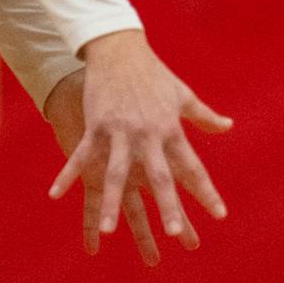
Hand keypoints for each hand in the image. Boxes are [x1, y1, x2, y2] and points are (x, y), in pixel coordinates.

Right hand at [47, 32, 230, 260]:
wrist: (119, 48)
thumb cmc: (153, 74)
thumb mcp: (182, 95)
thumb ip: (204, 117)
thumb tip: (228, 126)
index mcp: (171, 129)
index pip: (193, 167)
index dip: (206, 192)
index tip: (220, 216)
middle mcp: (148, 134)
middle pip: (160, 176)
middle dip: (167, 205)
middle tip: (173, 234)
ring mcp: (120, 132)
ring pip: (117, 173)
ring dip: (112, 202)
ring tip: (109, 231)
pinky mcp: (95, 126)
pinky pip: (81, 156)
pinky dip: (67, 175)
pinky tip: (55, 195)